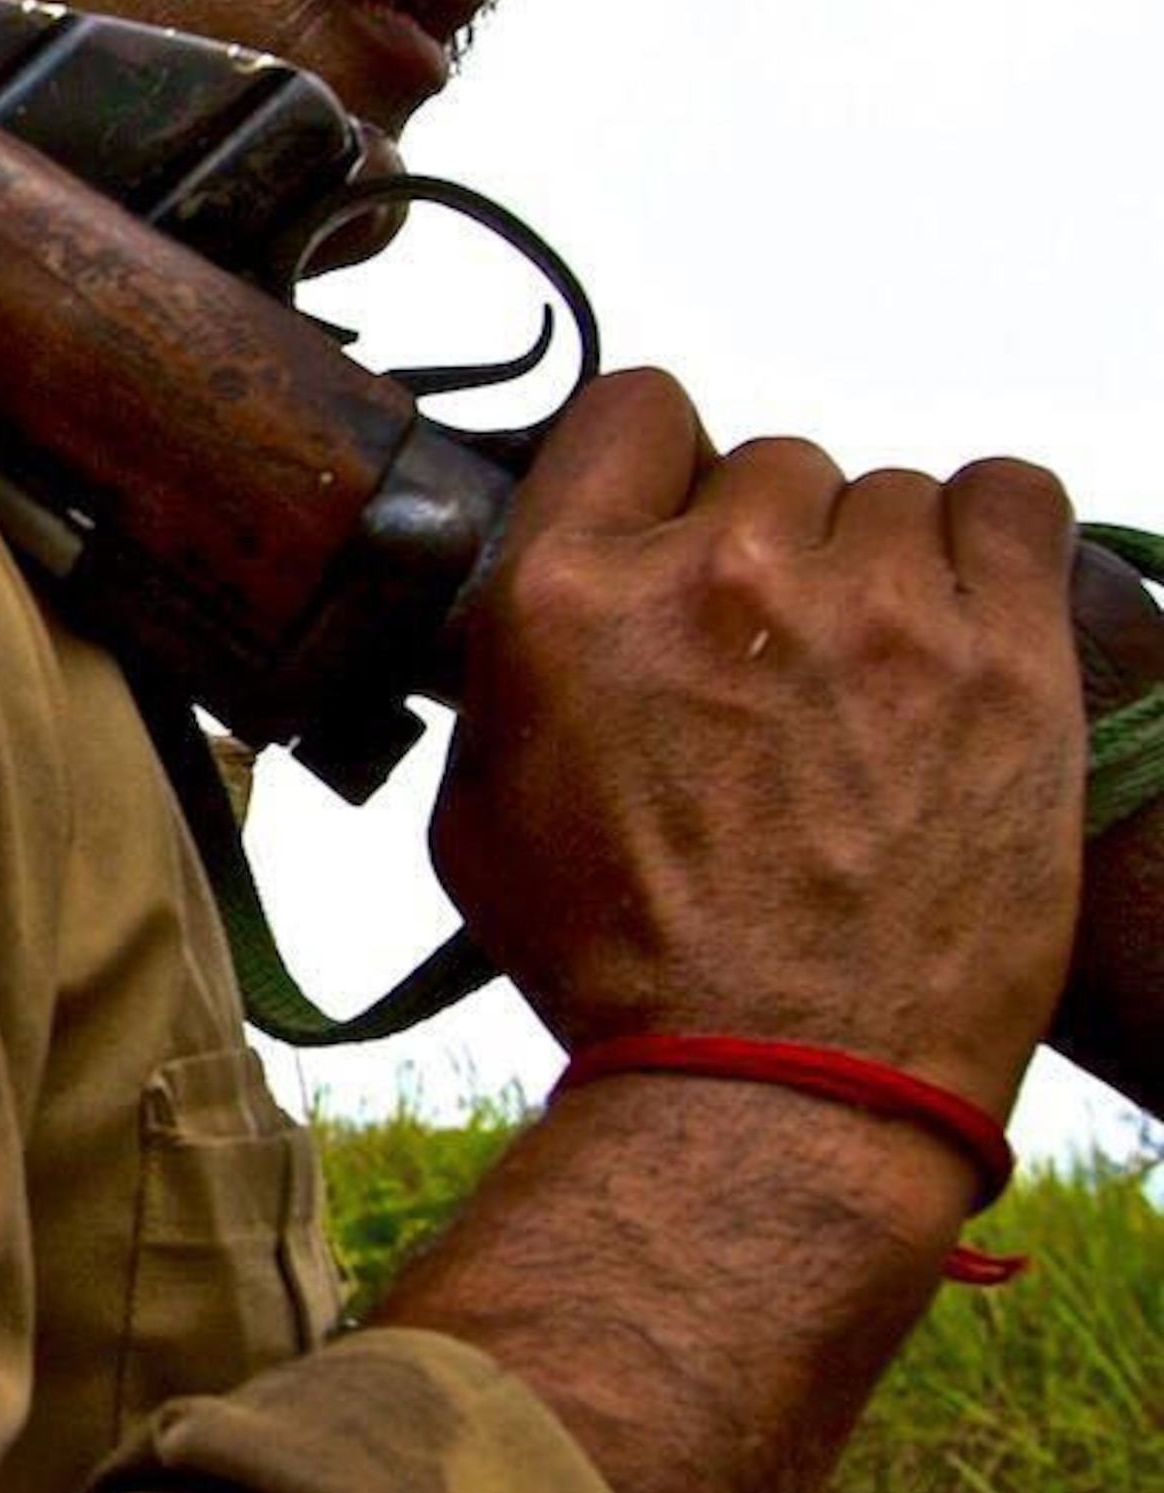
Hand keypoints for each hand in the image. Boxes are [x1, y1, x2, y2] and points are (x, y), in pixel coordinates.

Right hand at [431, 370, 1082, 1118]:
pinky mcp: (1003, 654)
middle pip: (770, 461)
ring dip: (877, 566)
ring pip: (887, 493)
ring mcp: (872, 608)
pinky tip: (964, 611)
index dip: (656, 465)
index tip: (672, 526)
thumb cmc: (620, 964)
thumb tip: (535, 613)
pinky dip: (991, 540)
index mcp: (567, 598)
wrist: (779, 1084)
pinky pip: (1012, 498)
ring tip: (873, 674)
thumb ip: (506, 674)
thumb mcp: (479, 813)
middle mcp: (717, 575)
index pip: (634, 407)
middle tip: (774, 656)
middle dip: (768, 546)